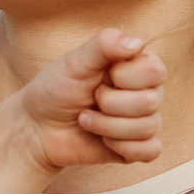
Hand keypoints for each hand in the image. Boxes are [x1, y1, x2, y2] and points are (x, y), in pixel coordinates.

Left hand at [14, 29, 164, 170]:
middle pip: (150, 102)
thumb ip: (104, 45)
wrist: (37, 127)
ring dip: (106, 126)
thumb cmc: (56, 89)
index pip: (156, 71)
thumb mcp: (75, 62)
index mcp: (137, 65)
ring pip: (147, 128)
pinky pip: (150, 151)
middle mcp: (147, 92)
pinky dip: (122, 147)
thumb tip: (137, 43)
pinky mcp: (137, 147)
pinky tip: (103, 141)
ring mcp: (143, 120)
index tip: (101, 76)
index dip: (125, 77)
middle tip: (89, 99)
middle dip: (109, 104)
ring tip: (85, 119)